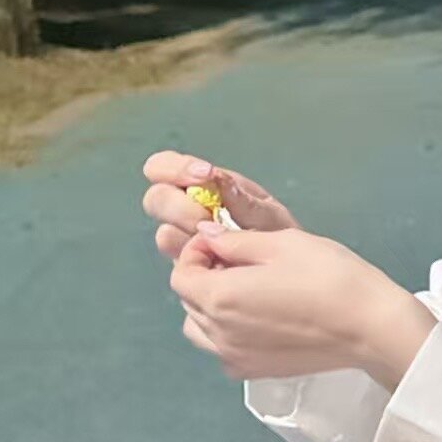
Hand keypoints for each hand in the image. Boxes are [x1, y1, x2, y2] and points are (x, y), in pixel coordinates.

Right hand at [142, 151, 298, 262]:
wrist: (286, 275)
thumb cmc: (276, 235)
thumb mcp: (268, 215)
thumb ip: (242, 200)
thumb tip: (216, 178)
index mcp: (200, 186)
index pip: (162, 167)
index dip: (173, 168)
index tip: (205, 174)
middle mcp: (184, 211)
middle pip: (155, 199)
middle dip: (181, 206)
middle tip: (209, 219)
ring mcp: (182, 243)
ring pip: (165, 235)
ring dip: (192, 237)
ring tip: (225, 245)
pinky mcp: (187, 272)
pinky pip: (180, 269)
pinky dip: (202, 264)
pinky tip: (226, 265)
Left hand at [169, 223, 435, 385]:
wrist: (370, 327)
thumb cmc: (330, 277)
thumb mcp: (282, 243)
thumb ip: (236, 241)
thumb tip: (208, 236)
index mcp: (220, 298)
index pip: (181, 273)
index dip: (196, 252)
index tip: (225, 242)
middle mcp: (218, 334)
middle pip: (188, 301)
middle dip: (205, 276)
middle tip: (241, 261)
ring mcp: (236, 358)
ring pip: (200, 329)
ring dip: (211, 307)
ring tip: (247, 291)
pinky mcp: (255, 372)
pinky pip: (223, 350)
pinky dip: (228, 333)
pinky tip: (260, 319)